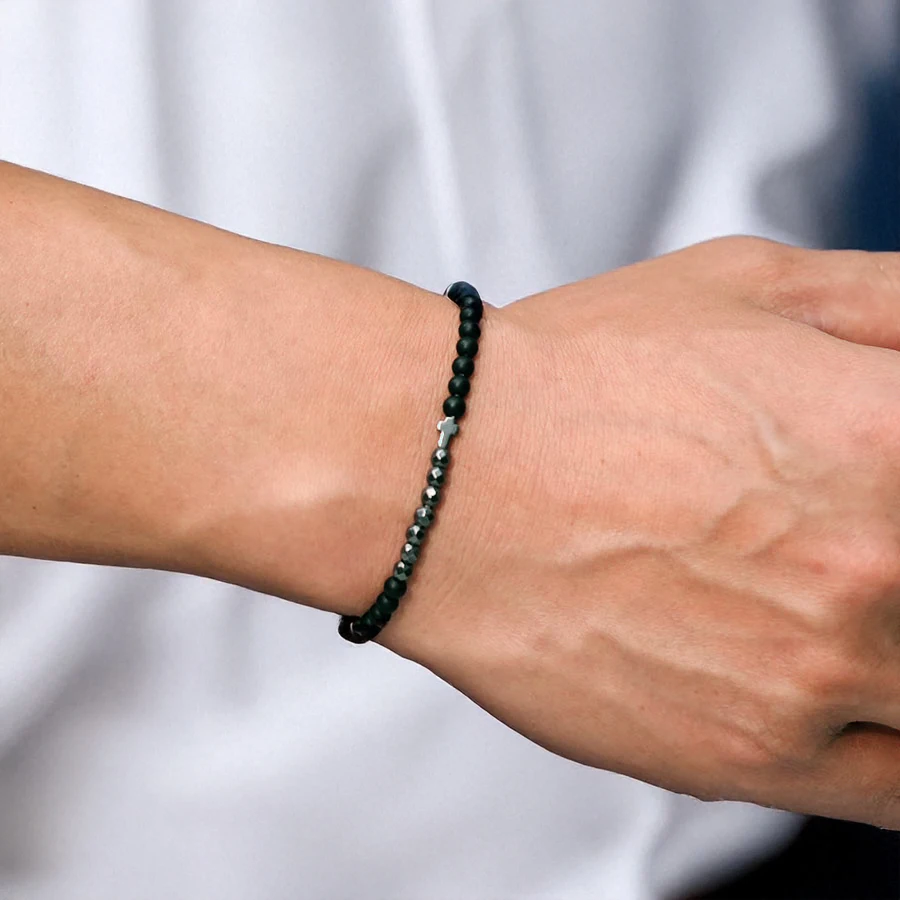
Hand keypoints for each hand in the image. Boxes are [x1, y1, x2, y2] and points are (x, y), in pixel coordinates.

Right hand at [383, 237, 899, 828]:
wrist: (443, 475)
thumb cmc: (574, 380)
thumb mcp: (753, 286)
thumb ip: (898, 302)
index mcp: (899, 438)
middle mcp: (880, 568)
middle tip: (859, 550)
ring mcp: (820, 678)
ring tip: (830, 601)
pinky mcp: (751, 758)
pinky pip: (897, 788)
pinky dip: (891, 737)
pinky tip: (842, 686)